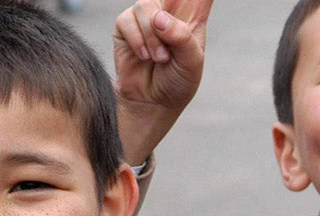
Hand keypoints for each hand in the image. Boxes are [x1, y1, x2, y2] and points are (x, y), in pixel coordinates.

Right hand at [113, 0, 213, 164]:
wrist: (153, 101)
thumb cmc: (177, 82)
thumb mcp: (191, 62)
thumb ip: (181, 38)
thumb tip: (160, 18)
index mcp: (193, 16)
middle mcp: (169, 11)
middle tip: (164, 19)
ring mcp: (147, 16)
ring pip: (146, 7)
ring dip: (153, 37)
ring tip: (160, 59)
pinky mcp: (126, 25)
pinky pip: (129, 21)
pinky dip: (139, 41)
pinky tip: (145, 57)